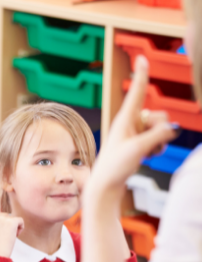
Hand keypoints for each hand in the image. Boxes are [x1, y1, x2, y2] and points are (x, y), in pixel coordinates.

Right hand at [0, 195, 23, 257]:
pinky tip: (16, 235)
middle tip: (5, 236)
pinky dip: (21, 228)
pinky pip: (20, 221)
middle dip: (8, 224)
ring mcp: (3, 218)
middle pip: (6, 215)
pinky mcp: (11, 222)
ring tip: (9, 238)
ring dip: (14, 228)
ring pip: (13, 219)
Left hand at [88, 56, 177, 198]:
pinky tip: (148, 158)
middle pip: (159, 115)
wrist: (105, 187)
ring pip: (160, 129)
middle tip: (146, 144)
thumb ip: (157, 136)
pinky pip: (158, 140)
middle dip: (160, 129)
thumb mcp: (138, 149)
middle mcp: (129, 124)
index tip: (142, 58)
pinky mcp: (138, 144)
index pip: (137, 93)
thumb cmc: (114, 168)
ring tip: (145, 154)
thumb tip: (173, 129)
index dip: (141, 75)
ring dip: (159, 141)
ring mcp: (135, 134)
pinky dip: (157, 148)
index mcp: (124, 120)